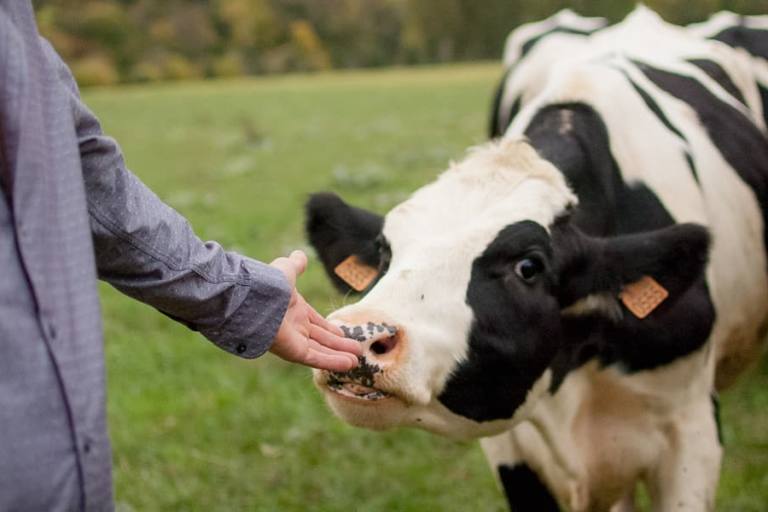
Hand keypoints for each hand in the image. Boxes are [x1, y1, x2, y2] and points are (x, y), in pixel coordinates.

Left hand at [269, 250, 360, 370]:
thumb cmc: (269, 284)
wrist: (255, 300)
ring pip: (321, 350)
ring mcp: (294, 341)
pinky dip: (332, 362)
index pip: (316, 322)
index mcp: (294, 310)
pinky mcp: (294, 352)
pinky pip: (316, 358)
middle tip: (356, 350)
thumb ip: (295, 265)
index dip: (329, 328)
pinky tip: (348, 364)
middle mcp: (294, 327)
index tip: (342, 333)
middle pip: (321, 339)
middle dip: (338, 345)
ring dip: (338, 355)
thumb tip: (300, 254)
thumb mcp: (286, 270)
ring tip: (356, 360)